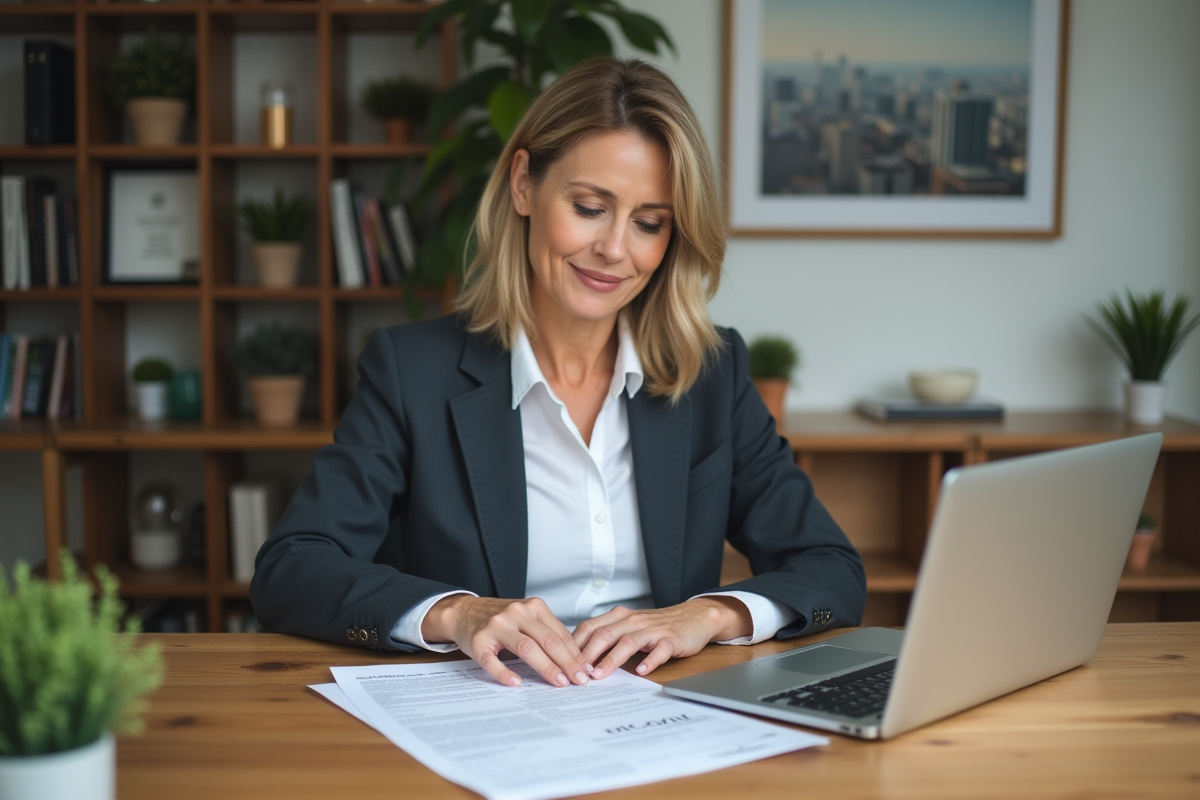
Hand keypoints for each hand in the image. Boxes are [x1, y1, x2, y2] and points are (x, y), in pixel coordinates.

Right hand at [422, 595, 591, 687]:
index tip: (585, 669)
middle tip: (578, 680)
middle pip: (547, 640)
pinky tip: (516, 683)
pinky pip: (493, 660)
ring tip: (559, 682)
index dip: (575, 653)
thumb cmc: (500, 619)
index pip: (560, 633)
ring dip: (546, 667)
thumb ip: (547, 632)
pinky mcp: (478, 642)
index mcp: (532, 607)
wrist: (464, 611)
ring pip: (527, 648)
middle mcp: (516, 613)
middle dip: (567, 662)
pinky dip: (505, 673)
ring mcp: (496, 626)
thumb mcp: (526, 617)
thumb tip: (575, 659)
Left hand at [571, 597, 752, 678]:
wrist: (694, 617)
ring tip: (598, 674)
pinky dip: (649, 660)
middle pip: (604, 634)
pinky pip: (659, 650)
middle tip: (574, 673)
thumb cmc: (657, 626)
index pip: (589, 627)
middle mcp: (633, 621)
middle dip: (586, 654)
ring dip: (611, 659)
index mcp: (619, 617)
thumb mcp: (629, 627)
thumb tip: (578, 657)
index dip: (574, 645)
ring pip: (627, 642)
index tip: (560, 662)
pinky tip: (641, 672)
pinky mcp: (671, 639)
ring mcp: (652, 630)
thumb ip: (607, 637)